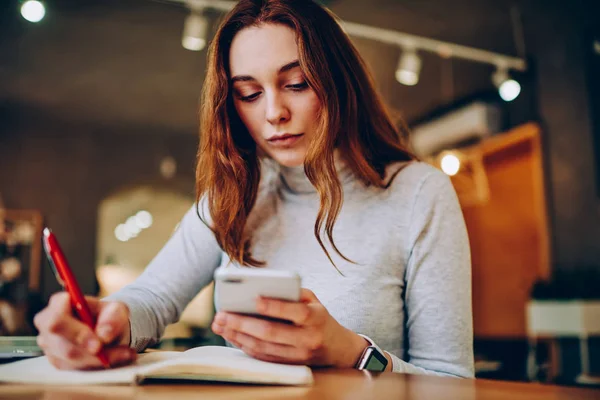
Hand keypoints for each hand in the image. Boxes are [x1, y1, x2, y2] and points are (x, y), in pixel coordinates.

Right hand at [33, 292, 135, 369]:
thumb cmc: (108, 315)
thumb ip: (113, 317)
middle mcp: (48, 324)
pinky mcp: (57, 360)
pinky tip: (117, 357)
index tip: (98, 343)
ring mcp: (50, 344)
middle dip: (90, 352)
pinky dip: (98, 365)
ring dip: (100, 359)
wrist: (108, 328)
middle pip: (63, 345)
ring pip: (70, 360)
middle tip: (118, 352)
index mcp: (59, 303)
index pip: (57, 319)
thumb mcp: (117, 309)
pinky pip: (75, 368)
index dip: (76, 333)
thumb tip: (104, 335)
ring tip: (125, 352)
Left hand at [211, 288, 368, 367]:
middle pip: (271, 332)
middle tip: (221, 315)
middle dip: (242, 323)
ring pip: (262, 347)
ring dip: (237, 336)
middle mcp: (307, 339)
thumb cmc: (319, 317)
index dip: (273, 306)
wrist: (337, 349)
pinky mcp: (289, 366)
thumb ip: (291, 293)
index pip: (294, 312)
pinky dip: (244, 346)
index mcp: (315, 317)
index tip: (254, 298)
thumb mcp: (313, 300)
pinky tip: (231, 336)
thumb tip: (261, 288)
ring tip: (219, 325)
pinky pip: (262, 357)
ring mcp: (298, 356)